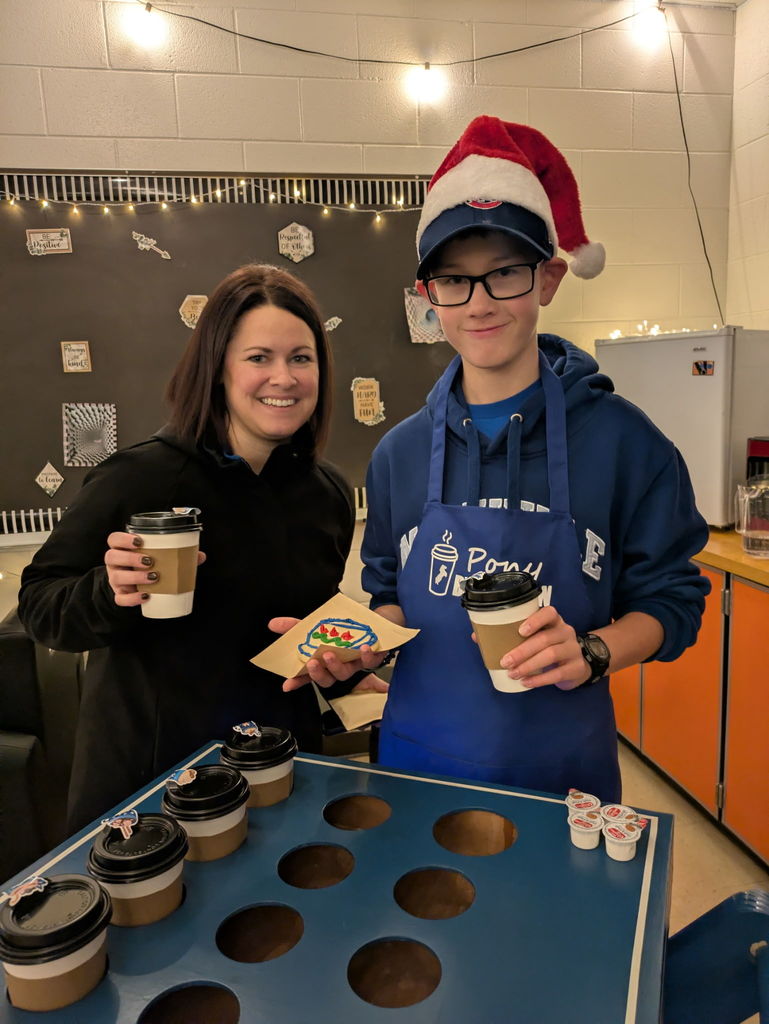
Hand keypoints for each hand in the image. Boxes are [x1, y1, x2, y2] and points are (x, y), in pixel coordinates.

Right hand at [104, 531, 205, 607]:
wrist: (135, 586)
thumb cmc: (147, 566)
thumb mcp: (158, 557)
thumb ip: (177, 554)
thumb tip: (200, 556)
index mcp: (122, 549)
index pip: (113, 539)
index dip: (123, 539)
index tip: (139, 541)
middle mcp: (115, 563)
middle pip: (112, 556)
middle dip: (130, 558)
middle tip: (149, 561)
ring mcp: (114, 579)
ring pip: (116, 577)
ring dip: (134, 576)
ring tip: (153, 577)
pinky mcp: (118, 594)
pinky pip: (120, 598)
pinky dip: (132, 599)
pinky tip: (146, 596)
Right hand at [268, 616, 390, 692]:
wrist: (373, 621)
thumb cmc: (343, 631)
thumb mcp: (316, 626)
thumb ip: (295, 626)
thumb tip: (272, 623)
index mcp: (324, 663)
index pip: (308, 677)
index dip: (297, 681)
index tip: (286, 685)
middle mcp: (339, 667)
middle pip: (328, 679)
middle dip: (318, 673)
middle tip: (312, 662)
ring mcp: (355, 665)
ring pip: (345, 673)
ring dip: (336, 665)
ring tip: (329, 655)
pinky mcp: (372, 658)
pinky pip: (370, 661)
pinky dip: (367, 656)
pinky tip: (363, 648)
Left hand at [498, 605, 590, 690]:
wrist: (574, 666)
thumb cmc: (548, 648)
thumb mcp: (536, 638)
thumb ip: (514, 636)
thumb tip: (480, 638)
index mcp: (554, 621)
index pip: (549, 613)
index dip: (535, 621)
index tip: (519, 631)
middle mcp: (566, 632)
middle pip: (545, 638)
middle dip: (522, 651)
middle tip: (505, 662)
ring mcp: (573, 649)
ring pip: (551, 655)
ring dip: (529, 666)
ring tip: (513, 674)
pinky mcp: (577, 667)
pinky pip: (558, 673)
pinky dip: (540, 679)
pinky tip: (526, 682)